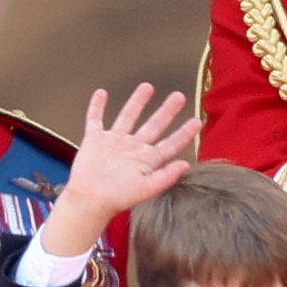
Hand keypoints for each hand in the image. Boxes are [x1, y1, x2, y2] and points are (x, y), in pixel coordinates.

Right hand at [40, 85, 195, 256]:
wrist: (89, 199)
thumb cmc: (117, 198)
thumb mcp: (146, 189)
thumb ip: (166, 177)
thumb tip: (185, 164)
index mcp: (147, 160)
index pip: (170, 144)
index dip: (184, 133)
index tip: (197, 121)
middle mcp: (132, 148)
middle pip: (153, 125)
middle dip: (167, 111)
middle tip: (178, 96)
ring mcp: (113, 142)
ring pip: (128, 116)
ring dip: (137, 101)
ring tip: (147, 86)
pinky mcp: (94, 140)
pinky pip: (95, 119)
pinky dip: (97, 106)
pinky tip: (101, 93)